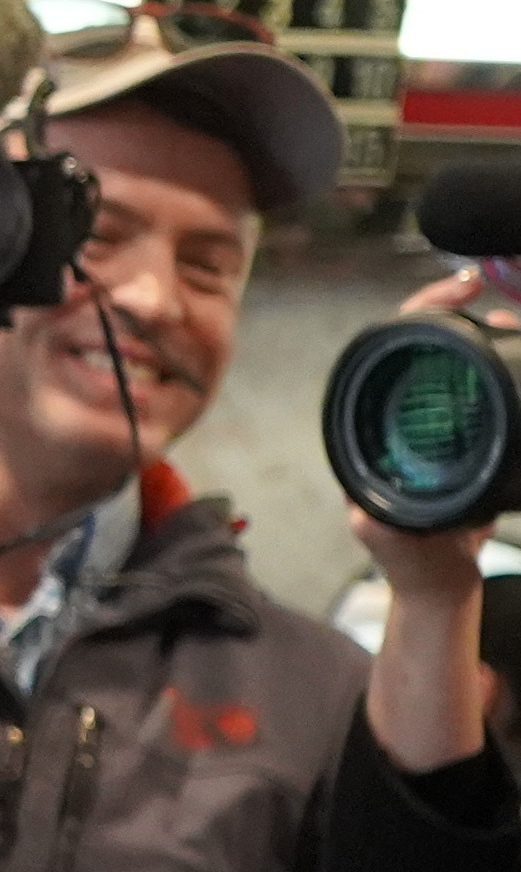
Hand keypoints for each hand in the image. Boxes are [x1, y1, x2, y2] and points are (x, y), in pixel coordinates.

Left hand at [354, 269, 502, 768]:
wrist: (438, 585)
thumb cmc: (412, 566)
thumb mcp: (396, 545)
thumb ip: (381, 530)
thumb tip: (366, 514)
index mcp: (371, 431)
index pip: (383, 356)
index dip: (415, 316)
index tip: (452, 292)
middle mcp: (390, 419)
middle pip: (412, 346)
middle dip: (444, 309)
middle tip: (477, 286)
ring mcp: (423, 423)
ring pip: (444, 360)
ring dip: (473, 331)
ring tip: (504, 311)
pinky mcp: (456, 435)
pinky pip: (469, 386)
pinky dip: (489, 361)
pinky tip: (510, 343)